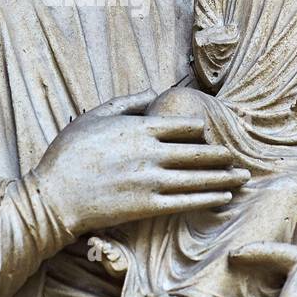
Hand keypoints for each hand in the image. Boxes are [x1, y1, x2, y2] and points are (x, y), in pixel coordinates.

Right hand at [33, 89, 248, 237]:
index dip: (202, 131)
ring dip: (224, 178)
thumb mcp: (94, 116)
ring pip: (198, 178)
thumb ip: (127, 102)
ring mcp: (150, 181)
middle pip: (197, 152)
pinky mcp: (147, 206)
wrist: (53, 196)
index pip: (184, 126)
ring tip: (242, 177)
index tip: (213, 134)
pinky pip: (186, 202)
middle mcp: (150, 153)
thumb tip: (155, 90)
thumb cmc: (69, 153)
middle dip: (222, 155)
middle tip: (239, 157)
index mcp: (138, 128)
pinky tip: (223, 196)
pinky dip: (208, 199)